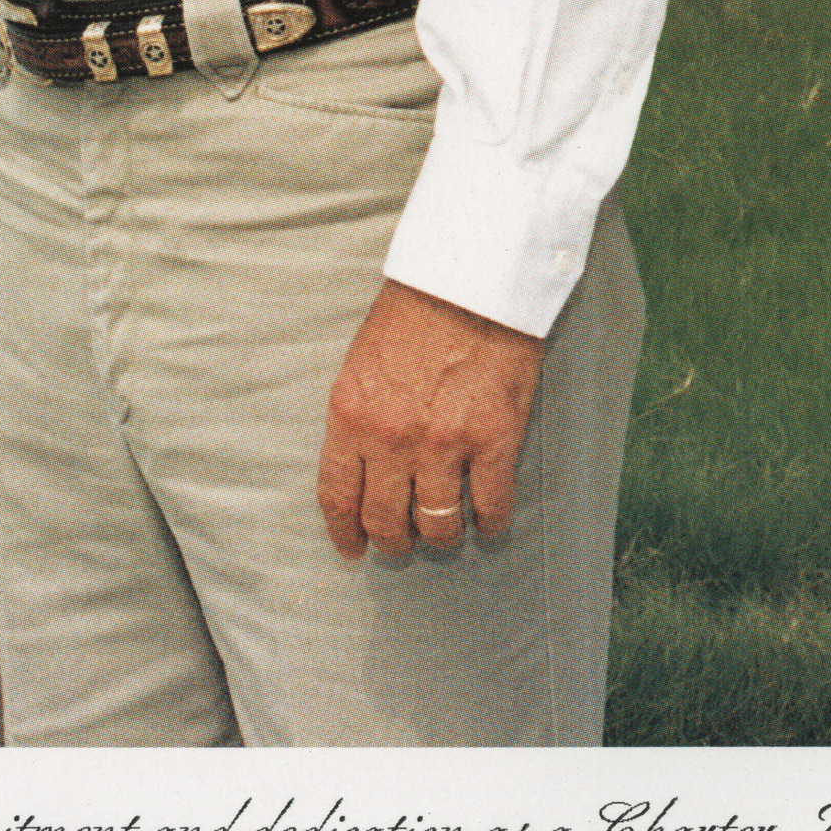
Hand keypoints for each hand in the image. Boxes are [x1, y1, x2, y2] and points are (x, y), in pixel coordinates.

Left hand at [315, 281, 544, 561]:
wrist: (468, 281)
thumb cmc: (413, 314)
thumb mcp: (360, 364)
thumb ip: (358, 418)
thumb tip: (362, 468)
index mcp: (349, 416)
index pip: (337, 496)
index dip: (345, 533)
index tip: (353, 549)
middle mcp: (390, 439)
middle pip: (385, 521)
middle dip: (394, 542)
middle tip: (405, 542)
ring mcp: (443, 444)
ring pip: (438, 524)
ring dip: (442, 535)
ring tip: (448, 530)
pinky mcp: (493, 441)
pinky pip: (491, 507)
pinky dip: (490, 521)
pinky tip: (489, 518)